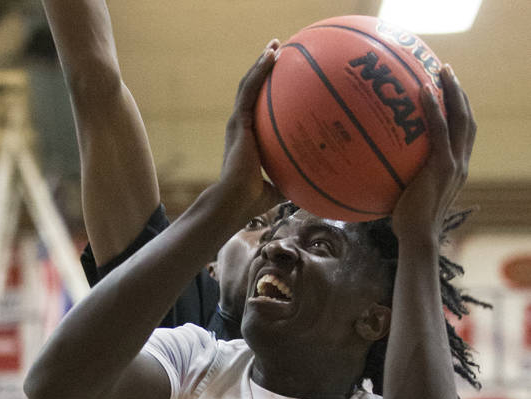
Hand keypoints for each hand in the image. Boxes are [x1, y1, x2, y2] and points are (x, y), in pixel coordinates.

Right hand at [218, 41, 283, 223]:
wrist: (235, 202)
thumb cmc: (252, 201)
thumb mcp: (278, 188)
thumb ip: (291, 181)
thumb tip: (313, 186)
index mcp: (247, 139)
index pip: (257, 110)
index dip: (267, 93)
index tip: (281, 80)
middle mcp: (240, 127)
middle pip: (251, 91)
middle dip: (264, 70)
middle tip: (279, 52)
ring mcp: (237, 123)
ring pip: (248, 85)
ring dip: (261, 63)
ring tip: (275, 45)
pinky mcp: (238, 122)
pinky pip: (249, 90)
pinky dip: (259, 71)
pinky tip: (271, 55)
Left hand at [391, 65, 475, 241]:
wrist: (418, 238)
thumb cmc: (407, 224)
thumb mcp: (407, 195)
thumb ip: (401, 177)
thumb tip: (375, 166)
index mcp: (456, 169)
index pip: (463, 133)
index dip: (459, 109)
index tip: (448, 91)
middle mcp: (461, 163)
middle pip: (467, 119)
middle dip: (459, 92)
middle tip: (446, 71)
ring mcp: (454, 164)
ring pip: (461, 118)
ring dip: (453, 91)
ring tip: (441, 70)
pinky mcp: (443, 167)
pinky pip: (440, 130)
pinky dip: (434, 108)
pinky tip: (422, 90)